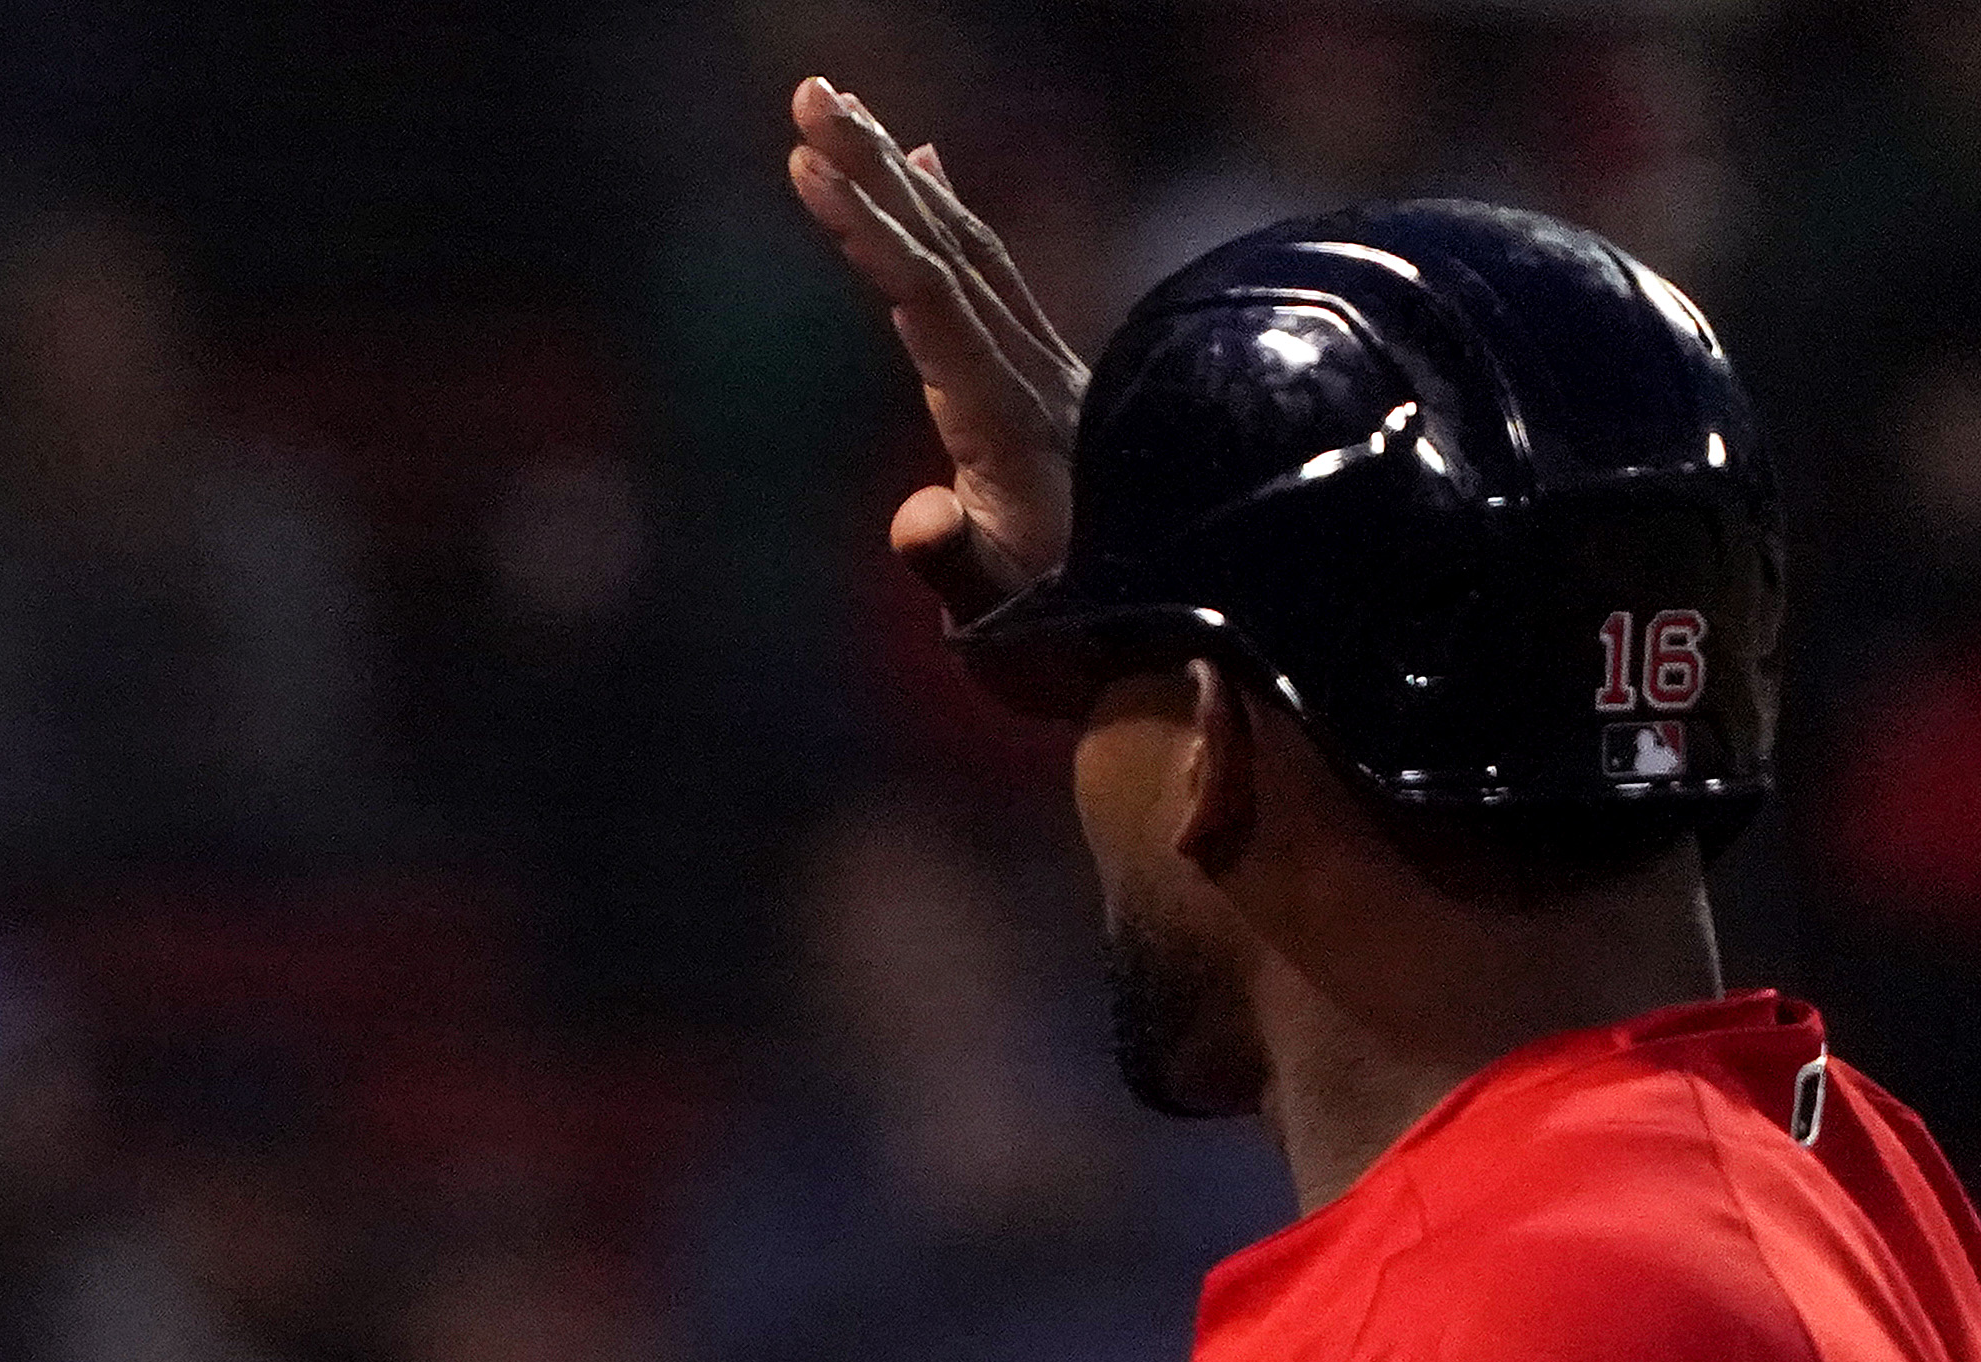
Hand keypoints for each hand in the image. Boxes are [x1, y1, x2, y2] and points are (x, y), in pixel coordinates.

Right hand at [786, 77, 1088, 616]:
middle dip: (874, 169)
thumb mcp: (1005, 633)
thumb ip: (957, 569)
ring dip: (901, 178)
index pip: (931, 302)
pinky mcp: (1043, 383)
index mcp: (1009, 424)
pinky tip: (925, 170)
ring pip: (969, 250)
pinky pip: (990, 276)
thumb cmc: (1070, 651)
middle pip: (950, 249)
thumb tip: (913, 519)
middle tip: (811, 92)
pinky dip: (949, 216)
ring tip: (843, 110)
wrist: (1171, 649)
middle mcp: (1034, 380)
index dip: (871, 231)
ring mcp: (1043, 375)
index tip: (809, 166)